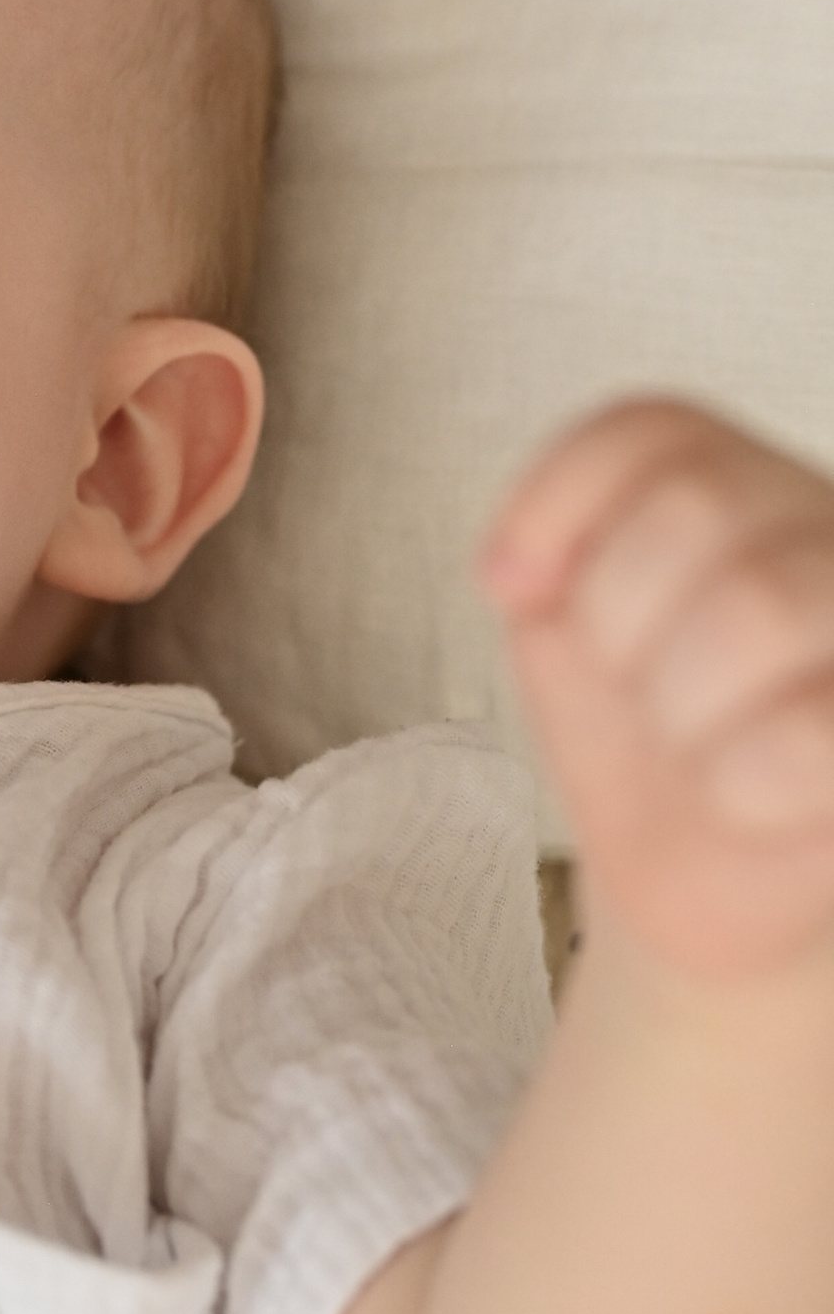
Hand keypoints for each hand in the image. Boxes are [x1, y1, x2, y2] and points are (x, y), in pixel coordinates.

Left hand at [481, 399, 833, 986]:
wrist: (708, 885)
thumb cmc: (651, 747)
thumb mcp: (572, 631)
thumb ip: (554, 558)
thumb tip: (521, 570)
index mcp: (748, 491)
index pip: (654, 429)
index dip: (558, 498)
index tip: (512, 585)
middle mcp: (827, 533)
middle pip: (699, 505)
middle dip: (620, 620)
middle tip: (640, 692)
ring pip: (762, 600)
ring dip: (680, 706)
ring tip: (697, 746)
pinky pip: (809, 728)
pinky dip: (739, 778)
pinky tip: (744, 794)